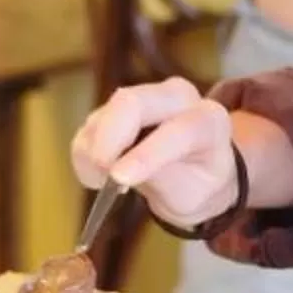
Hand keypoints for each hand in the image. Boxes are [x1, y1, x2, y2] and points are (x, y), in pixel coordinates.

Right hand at [71, 77, 238, 230]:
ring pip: (105, 112)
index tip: (119, 177)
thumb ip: (162, 180)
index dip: (147, 153)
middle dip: (109, 138)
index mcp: (208, 119)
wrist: (194, 172)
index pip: (178, 130)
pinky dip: (84, 154)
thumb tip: (120, 172)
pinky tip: (98, 176)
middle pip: (132, 102)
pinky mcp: (117, 107)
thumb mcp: (193, 195)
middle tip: (101, 174)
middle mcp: (176, 97)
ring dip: (94, 151)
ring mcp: (144, 97)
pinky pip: (90, 125)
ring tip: (103, 182)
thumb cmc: (199, 183)